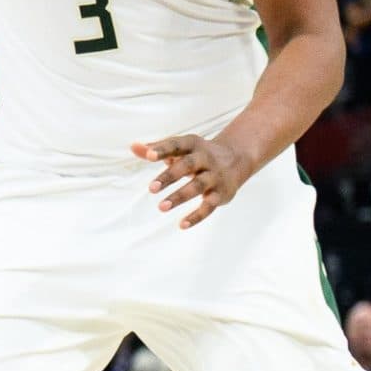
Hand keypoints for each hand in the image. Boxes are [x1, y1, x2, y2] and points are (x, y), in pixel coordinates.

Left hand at [135, 133, 253, 228]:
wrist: (237, 158)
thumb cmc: (197, 154)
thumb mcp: (180, 148)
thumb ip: (157, 148)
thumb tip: (133, 147)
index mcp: (192, 145)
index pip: (176, 145)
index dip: (162, 149)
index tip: (148, 155)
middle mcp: (205, 159)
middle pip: (187, 165)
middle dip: (170, 176)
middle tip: (151, 188)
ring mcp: (214, 177)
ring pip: (198, 186)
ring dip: (180, 196)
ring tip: (161, 207)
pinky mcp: (221, 194)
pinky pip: (209, 206)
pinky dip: (197, 216)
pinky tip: (181, 225)